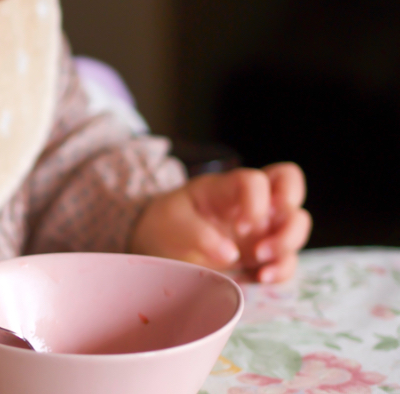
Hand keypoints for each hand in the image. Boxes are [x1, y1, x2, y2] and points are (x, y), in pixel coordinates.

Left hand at [129, 163, 310, 282]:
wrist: (161, 244)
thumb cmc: (168, 223)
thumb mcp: (172, 223)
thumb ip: (197, 234)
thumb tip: (230, 255)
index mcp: (227, 187)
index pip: (256, 180)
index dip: (257, 202)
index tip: (241, 227)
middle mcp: (252, 201)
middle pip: (292, 190)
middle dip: (288, 223)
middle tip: (260, 251)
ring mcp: (262, 225)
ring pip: (298, 224)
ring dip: (287, 248)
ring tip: (261, 271)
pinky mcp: (264, 252)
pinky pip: (288, 257)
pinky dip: (282, 271)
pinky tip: (261, 280)